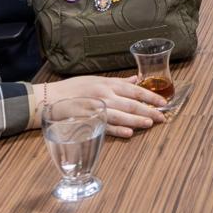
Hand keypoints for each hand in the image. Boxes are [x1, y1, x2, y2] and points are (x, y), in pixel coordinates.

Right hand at [38, 74, 167, 137]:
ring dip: (137, 121)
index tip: (163, 103)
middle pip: (131, 104)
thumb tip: (136, 79)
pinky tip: (129, 133)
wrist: (49, 99)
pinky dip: (118, 130)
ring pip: (121, 116)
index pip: (134, 90)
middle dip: (149, 111)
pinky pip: (106, 127)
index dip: (150, 97)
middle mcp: (104, 95)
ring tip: (150, 124)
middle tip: (162, 117)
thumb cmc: (73, 88)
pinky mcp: (89, 121)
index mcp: (108, 83)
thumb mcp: (96, 80)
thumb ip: (118, 82)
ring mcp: (96, 108)